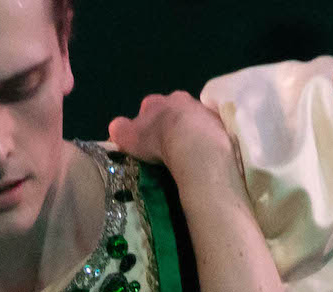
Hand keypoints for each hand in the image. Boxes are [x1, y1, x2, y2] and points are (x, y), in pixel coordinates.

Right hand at [108, 91, 236, 182]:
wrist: (193, 141)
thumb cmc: (158, 138)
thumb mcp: (131, 136)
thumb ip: (121, 130)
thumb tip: (114, 128)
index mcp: (155, 103)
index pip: (148, 109)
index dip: (146, 124)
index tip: (147, 140)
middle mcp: (178, 99)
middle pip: (171, 110)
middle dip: (170, 123)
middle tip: (169, 146)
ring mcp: (199, 108)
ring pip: (191, 117)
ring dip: (189, 130)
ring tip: (188, 151)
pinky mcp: (218, 121)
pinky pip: (209, 128)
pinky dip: (206, 137)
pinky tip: (204, 151)